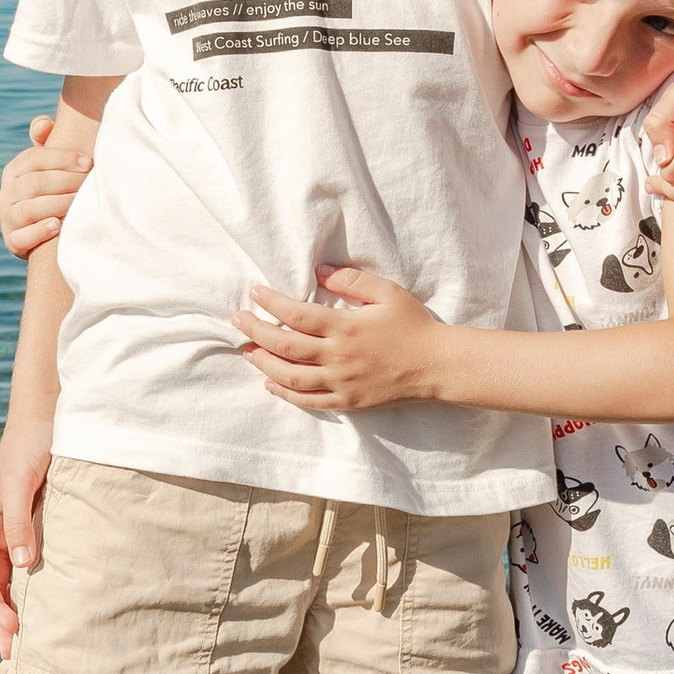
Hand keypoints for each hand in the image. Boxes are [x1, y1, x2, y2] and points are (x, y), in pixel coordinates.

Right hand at [0, 116, 92, 261]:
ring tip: (78, 203)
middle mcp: (7, 192)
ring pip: (29, 209)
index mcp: (14, 169)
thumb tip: (42, 123)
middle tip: (89, 184)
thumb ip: (47, 142)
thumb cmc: (52, 190)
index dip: (62, 158)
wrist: (43, 232)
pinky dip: (40, 231)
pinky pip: (22, 237)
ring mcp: (8, 217)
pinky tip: (58, 226)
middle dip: (66, 182)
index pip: (34, 158)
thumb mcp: (49, 166)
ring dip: (58, 204)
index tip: (88, 163)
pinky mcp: (12, 241)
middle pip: (35, 183)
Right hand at [0, 422, 53, 655]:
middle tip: (16, 659)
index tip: (15, 630)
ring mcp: (15, 532)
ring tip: (31, 645)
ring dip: (17, 611)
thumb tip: (22, 566)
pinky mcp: (37, 527)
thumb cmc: (31, 445)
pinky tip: (50, 607)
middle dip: (2, 622)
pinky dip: (35, 590)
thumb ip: (19, 522)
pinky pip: (31, 567)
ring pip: (11, 581)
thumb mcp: (19, 483)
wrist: (48, 415)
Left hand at [236, 266, 449, 412]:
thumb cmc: (414, 325)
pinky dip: (286, 393)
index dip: (270, 303)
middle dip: (255, 331)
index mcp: (345, 327)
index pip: (296, 314)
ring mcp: (341, 382)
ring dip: (263, 363)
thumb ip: (353, 280)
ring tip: (247, 350)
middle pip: (284, 345)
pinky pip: (309, 401)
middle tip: (237, 320)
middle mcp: (338, 356)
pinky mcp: (347, 401)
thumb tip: (320, 272)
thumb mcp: (388, 292)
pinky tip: (271, 383)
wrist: (437, 365)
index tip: (254, 293)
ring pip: (290, 376)